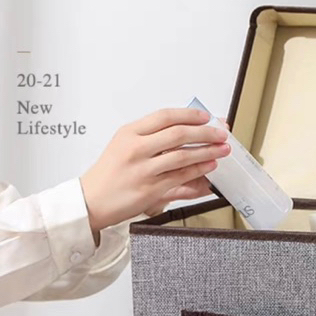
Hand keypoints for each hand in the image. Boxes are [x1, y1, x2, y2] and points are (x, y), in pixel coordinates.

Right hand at [80, 108, 229, 232]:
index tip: (207, 116)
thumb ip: (150, 137)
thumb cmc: (109, 174)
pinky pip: (181, 177)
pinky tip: (210, 167)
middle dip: (205, 132)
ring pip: (183, 156)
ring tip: (222, 149)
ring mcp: (144, 170)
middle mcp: (136, 149)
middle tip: (221, 132)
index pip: (165, 117)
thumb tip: (183, 129)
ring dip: (207, 151)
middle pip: (178, 134)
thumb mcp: (123, 145)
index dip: (190, 115)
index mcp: (129, 133)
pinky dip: (199, 171)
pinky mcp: (151, 189)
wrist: (92, 200)